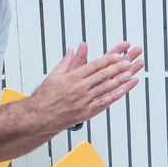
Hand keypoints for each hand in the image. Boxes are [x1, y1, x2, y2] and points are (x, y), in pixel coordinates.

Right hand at [28, 41, 143, 131]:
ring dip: (119, 81)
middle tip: (129, 62)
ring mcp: (83, 101)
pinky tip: (122, 91)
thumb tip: (73, 50)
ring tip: (130, 74)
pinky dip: (113, 97)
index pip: (94, 66)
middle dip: (117, 68)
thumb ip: (66, 62)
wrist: (38, 117)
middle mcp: (79, 89)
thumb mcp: (54, 75)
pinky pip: (103, 103)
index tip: (117, 55)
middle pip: (102, 76)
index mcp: (72, 78)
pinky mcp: (85, 113)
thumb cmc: (45, 97)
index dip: (107, 60)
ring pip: (105, 89)